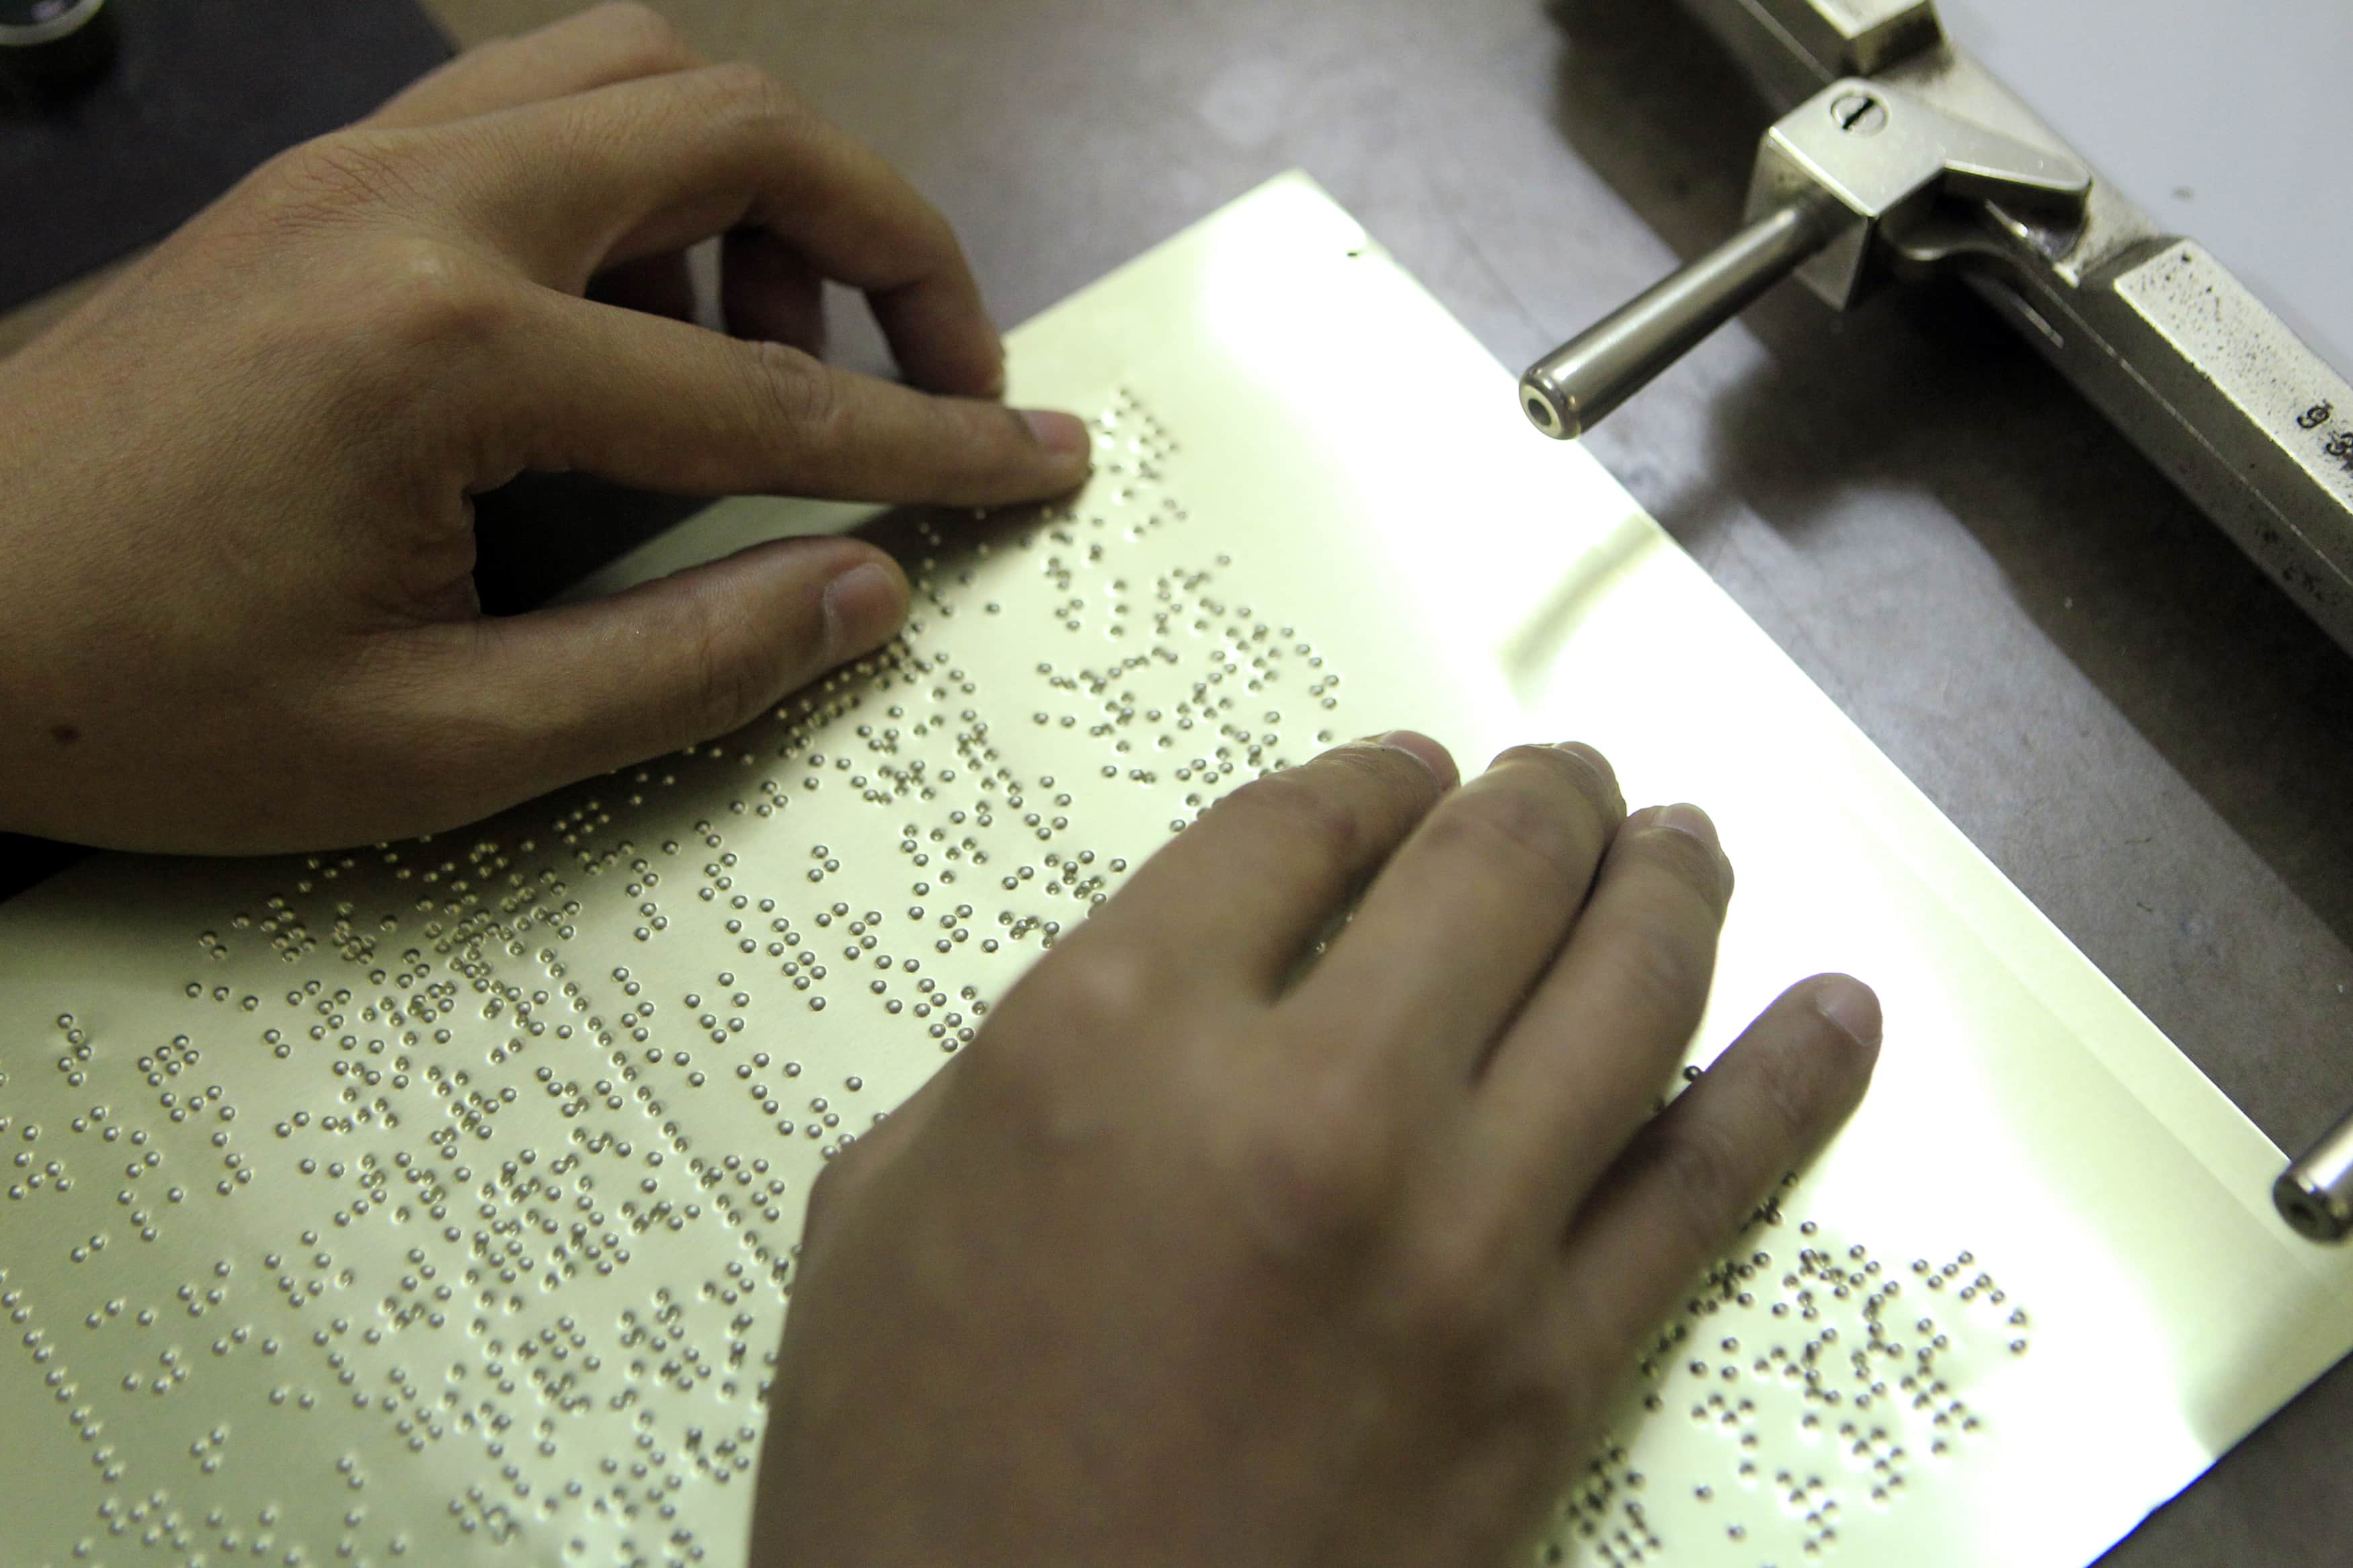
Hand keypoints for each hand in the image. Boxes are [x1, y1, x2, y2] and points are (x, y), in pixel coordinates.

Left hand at [0, 4, 1089, 853]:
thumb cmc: (150, 704)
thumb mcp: (434, 747)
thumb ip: (678, 667)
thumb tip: (868, 593)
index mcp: (448, 352)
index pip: (768, 390)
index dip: (937, 440)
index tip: (1048, 459)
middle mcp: (416, 203)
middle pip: (739, 125)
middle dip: (892, 241)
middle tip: (947, 372)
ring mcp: (360, 163)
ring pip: (642, 70)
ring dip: (764, 185)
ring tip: (779, 340)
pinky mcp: (324, 173)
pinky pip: (540, 102)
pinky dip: (647, 178)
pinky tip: (631, 322)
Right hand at [755, 735, 1879, 1565]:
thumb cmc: (911, 1471)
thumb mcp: (882, 1204)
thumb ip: (1029, 1052)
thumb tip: (1175, 989)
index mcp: (1112, 1036)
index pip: (1293, 827)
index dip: (1370, 778)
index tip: (1406, 774)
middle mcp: (1306, 1104)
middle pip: (1488, 871)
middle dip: (1542, 801)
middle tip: (1569, 783)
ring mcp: (1453, 1240)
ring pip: (1626, 993)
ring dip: (1670, 889)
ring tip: (1684, 842)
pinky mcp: (1549, 1374)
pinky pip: (1703, 1188)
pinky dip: (1791, 1082)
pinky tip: (1837, 1015)